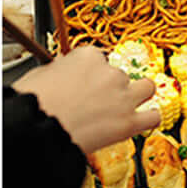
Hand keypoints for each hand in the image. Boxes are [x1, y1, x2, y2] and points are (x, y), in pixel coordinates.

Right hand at [13, 46, 158, 154]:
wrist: (36, 130)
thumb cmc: (32, 103)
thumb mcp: (40, 74)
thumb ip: (62, 69)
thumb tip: (65, 72)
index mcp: (88, 57)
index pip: (99, 58)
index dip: (93, 73)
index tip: (87, 82)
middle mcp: (110, 73)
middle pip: (120, 75)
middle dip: (110, 87)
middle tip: (96, 102)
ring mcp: (123, 97)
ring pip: (146, 87)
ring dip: (139, 94)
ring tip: (126, 105)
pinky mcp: (129, 122)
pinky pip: (154, 117)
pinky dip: (150, 118)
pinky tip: (143, 121)